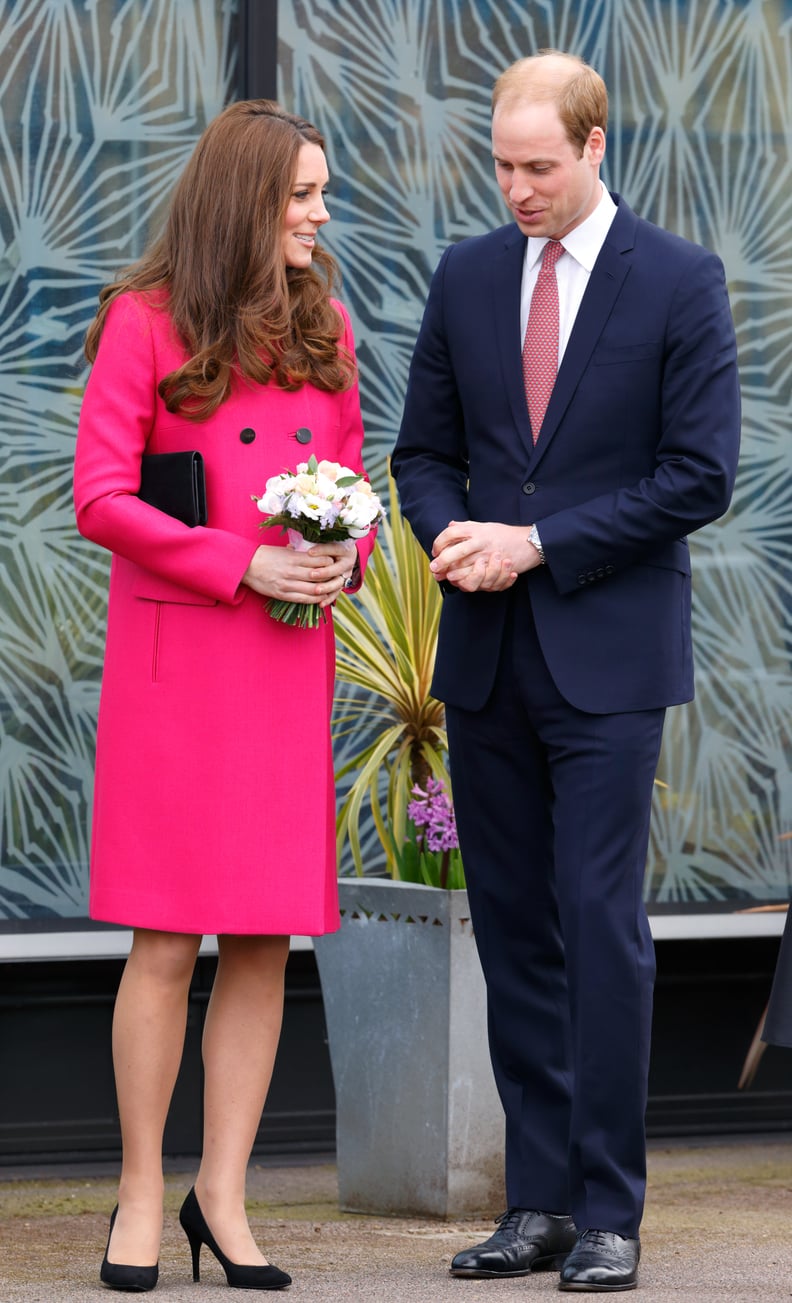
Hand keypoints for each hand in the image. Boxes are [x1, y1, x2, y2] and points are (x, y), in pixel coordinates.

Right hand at [242, 538, 356, 606]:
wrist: (246, 565)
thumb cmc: (265, 555)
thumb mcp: (283, 550)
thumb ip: (299, 553)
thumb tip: (316, 553)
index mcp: (292, 557)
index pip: (318, 560)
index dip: (330, 562)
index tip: (334, 562)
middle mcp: (291, 571)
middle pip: (318, 575)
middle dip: (331, 577)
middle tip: (338, 576)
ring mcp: (286, 584)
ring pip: (313, 589)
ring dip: (326, 590)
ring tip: (333, 589)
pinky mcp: (282, 594)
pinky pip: (303, 599)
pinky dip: (315, 600)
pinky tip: (321, 598)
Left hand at [429, 520, 541, 591]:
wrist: (529, 542)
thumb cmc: (505, 534)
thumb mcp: (485, 526)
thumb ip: (466, 526)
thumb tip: (449, 525)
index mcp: (476, 529)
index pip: (451, 533)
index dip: (439, 542)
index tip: (435, 550)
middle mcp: (481, 541)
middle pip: (455, 551)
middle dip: (442, 562)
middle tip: (434, 568)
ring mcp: (488, 555)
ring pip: (465, 567)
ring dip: (452, 574)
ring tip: (447, 576)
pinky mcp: (495, 567)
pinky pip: (478, 577)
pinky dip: (468, 580)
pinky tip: (461, 581)